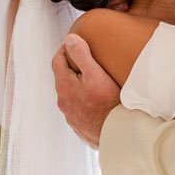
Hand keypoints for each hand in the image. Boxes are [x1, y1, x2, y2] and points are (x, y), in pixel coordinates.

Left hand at [52, 32, 120, 147]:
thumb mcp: (96, 74)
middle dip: (72, 67)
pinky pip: (79, 109)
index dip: (65, 49)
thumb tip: (70, 39)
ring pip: (71, 95)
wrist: (117, 134)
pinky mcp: (80, 126)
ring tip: (93, 81)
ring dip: (78, 86)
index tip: (75, 44)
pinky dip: (84, 101)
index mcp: (64, 86)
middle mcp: (64, 102)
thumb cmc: (108, 105)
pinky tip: (97, 102)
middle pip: (63, 78)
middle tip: (86, 60)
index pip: (57, 61)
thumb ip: (82, 55)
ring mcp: (71, 116)